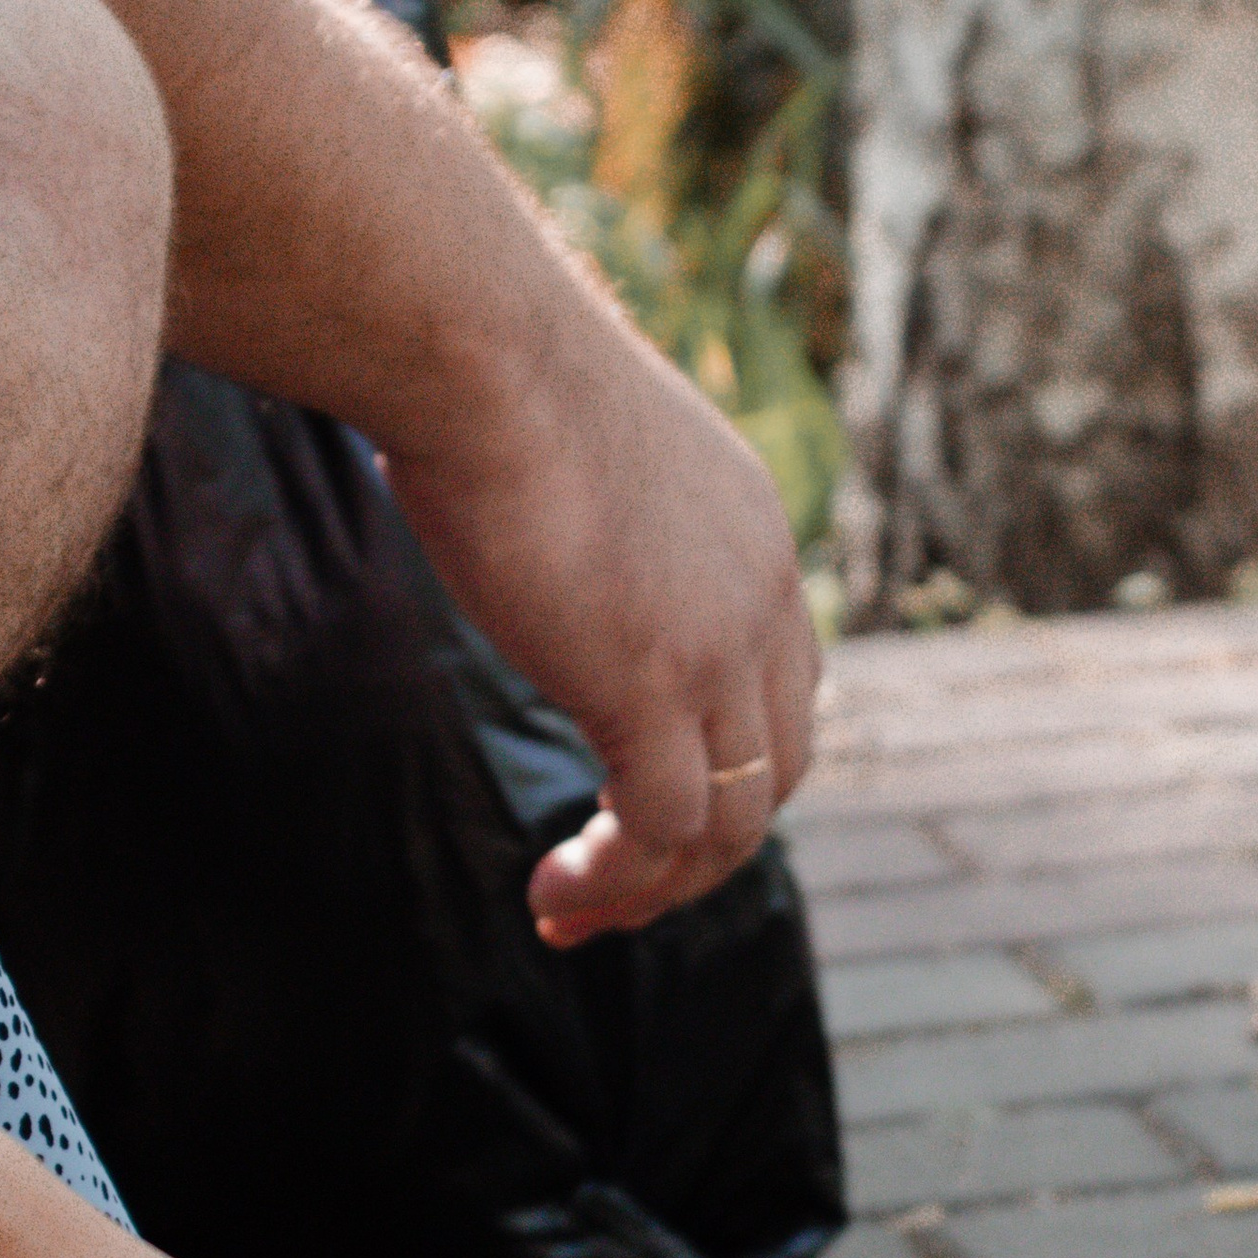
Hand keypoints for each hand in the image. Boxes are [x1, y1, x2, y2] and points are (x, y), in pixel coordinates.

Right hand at [387, 292, 820, 952]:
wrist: (477, 342)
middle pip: (776, 775)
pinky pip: (660, 830)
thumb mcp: (575, 452)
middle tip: (615, 893)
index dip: (723, 769)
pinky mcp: (652, 686)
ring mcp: (718, 648)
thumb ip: (588, 517)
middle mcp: (763, 598)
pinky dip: (618, 883)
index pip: (780, 694)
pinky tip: (556, 896)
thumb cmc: (487, 370)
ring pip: (730, 824)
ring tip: (572, 915)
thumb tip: (523, 521)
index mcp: (756, 539)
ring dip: (654, 890)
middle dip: (701, 854)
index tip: (635, 809)